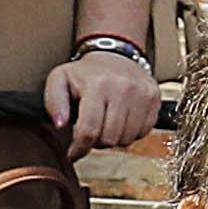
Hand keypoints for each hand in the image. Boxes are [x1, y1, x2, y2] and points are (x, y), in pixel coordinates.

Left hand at [44, 47, 161, 152]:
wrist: (115, 55)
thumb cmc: (85, 73)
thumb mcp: (59, 80)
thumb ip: (53, 102)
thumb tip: (59, 124)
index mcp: (97, 85)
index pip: (88, 131)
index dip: (79, 148)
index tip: (74, 153)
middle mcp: (123, 89)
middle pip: (108, 139)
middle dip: (96, 142)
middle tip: (91, 132)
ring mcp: (142, 94)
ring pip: (126, 139)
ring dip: (113, 139)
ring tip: (105, 124)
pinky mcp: (154, 99)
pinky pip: (143, 133)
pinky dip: (130, 133)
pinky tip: (121, 120)